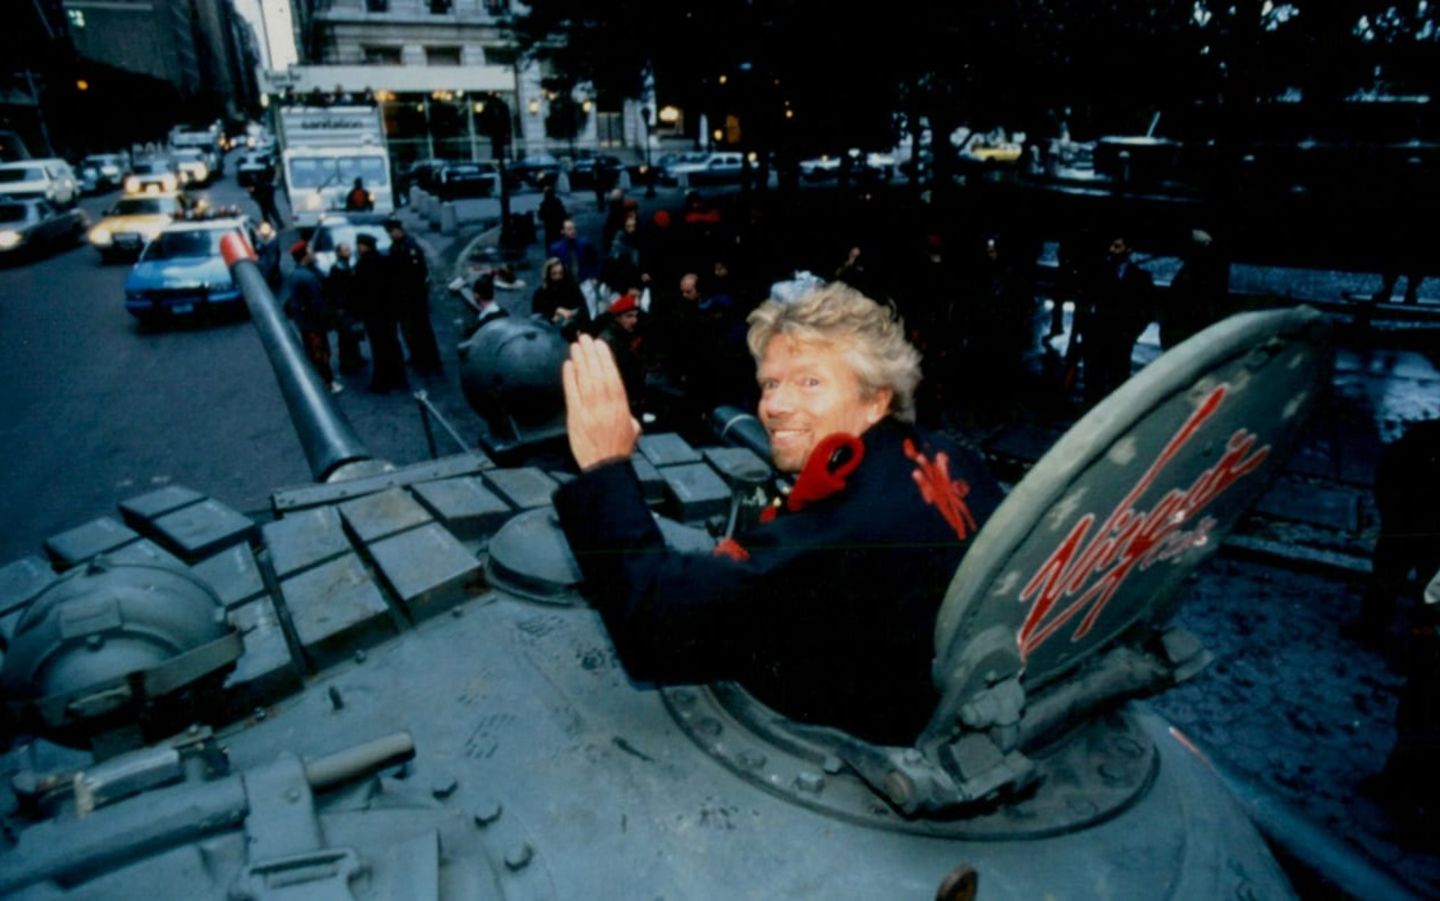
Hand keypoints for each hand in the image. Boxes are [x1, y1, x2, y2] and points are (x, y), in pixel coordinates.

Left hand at [562, 334, 639, 469]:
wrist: (604, 467)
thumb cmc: (618, 450)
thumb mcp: (633, 429)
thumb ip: (630, 416)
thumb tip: (629, 412)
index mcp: (620, 406)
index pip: (612, 376)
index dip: (606, 358)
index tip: (601, 345)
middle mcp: (605, 405)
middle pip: (597, 373)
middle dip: (591, 354)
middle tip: (585, 338)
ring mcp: (589, 409)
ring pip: (585, 379)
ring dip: (580, 360)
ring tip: (576, 346)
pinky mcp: (575, 416)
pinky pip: (572, 392)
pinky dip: (569, 378)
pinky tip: (568, 365)